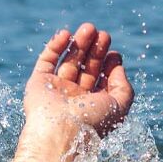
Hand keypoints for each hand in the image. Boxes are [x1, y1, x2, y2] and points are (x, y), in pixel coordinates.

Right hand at [0, 22, 132, 161]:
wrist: (60, 133)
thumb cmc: (92, 122)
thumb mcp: (119, 107)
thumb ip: (124, 87)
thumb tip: (119, 66)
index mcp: (93, 106)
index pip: (102, 80)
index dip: (109, 64)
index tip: (115, 53)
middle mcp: (74, 99)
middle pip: (87, 68)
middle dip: (96, 50)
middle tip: (103, 34)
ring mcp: (56, 90)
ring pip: (69, 61)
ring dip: (79, 44)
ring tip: (89, 28)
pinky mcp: (38, 83)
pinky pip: (46, 61)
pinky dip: (55, 46)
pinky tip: (66, 34)